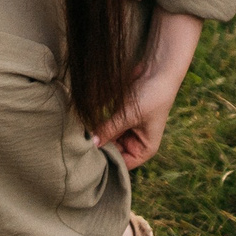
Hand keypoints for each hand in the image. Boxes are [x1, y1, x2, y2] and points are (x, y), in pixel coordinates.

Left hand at [92, 13, 203, 170]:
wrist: (156, 72)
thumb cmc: (151, 97)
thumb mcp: (128, 116)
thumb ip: (109, 129)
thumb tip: (91, 143)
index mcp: (144, 149)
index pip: (122, 164)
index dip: (107, 162)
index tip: (88, 158)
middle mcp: (135, 142)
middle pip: (112, 152)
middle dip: (98, 147)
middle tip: (78, 146)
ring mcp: (127, 129)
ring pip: (106, 138)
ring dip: (95, 136)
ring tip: (79, 135)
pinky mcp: (120, 116)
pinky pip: (105, 125)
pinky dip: (96, 125)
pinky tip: (83, 125)